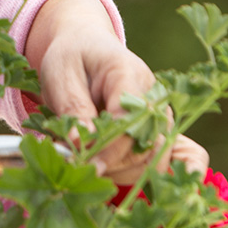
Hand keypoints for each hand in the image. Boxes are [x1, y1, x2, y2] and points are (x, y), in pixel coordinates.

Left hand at [24, 0, 208, 183]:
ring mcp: (160, 116)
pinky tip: (127, 180)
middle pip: (145, 147)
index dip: (107, 150)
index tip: (82, 163)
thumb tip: (81, 145)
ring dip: (120, 173)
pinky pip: (166, 160)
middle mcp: (155, 97)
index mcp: (129, 73)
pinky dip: (144, 174)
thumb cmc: (72, 58)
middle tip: (77, 165)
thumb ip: (73, 108)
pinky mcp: (159, 130)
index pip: (128, 122)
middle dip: (111, 165)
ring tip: (87, 163)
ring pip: (153, 161)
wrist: (86, 46)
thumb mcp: (61, 73)